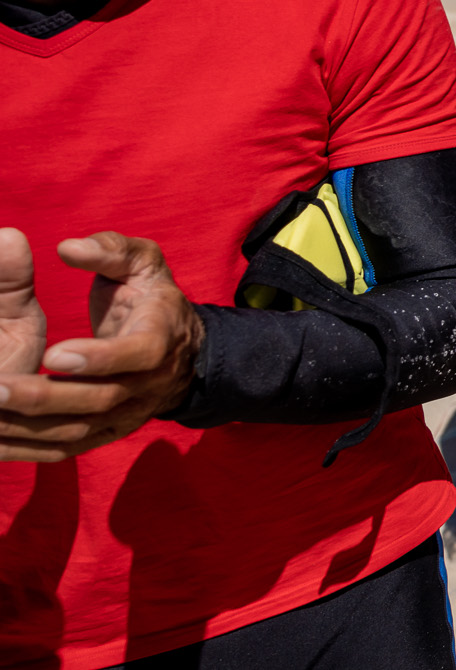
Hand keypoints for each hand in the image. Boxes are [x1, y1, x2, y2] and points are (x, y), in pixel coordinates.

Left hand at [0, 232, 204, 461]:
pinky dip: (29, 450)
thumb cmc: (151, 296)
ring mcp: (128, 414)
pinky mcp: (107, 433)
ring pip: (77, 430)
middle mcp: (149, 384)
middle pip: (98, 400)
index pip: (139, 354)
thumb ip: (110, 250)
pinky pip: (65, 450)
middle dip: (45, 397)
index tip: (53, 353)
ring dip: (30, 426)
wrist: (184, 351)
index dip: (100, 358)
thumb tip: (69, 247)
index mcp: (161, 337)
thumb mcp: (142, 263)